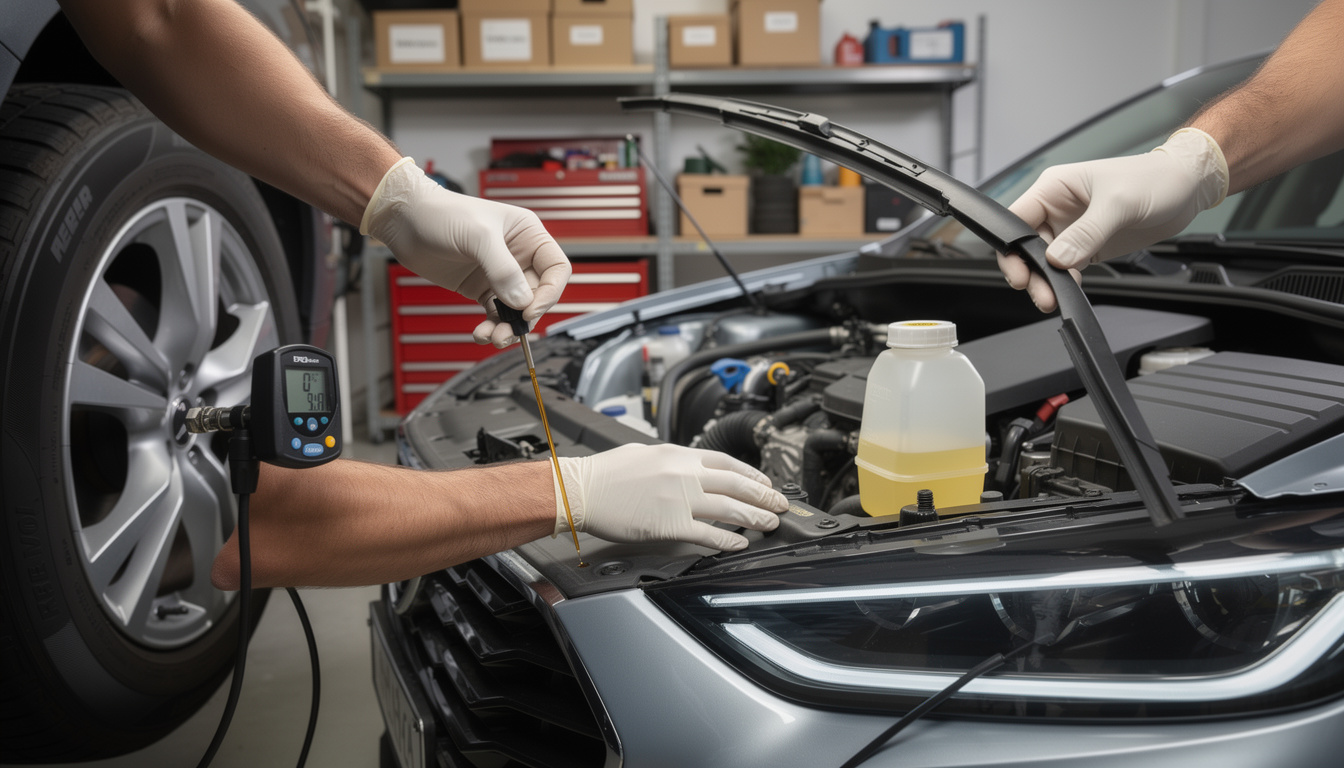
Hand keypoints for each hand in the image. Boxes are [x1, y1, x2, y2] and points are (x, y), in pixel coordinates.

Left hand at [361, 158, 571, 346]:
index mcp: (528, 235)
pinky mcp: (481, 288)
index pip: (556, 269)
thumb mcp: (477, 236)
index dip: (550, 292)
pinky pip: (496, 314)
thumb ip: (502, 269)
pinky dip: (492, 326)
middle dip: (525, 316)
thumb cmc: (442, 213)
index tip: (530, 309)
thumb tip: (521, 301)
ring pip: (517, 309)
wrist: (406, 221)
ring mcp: (499, 274)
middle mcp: (518, 256)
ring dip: (509, 327)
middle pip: (538, 294)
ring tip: (494, 337)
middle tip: (510, 329)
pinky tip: (481, 332)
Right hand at [554, 444, 789, 551]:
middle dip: (764, 496)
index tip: (765, 483)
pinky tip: (741, 544)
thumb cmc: (606, 474)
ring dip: (755, 517)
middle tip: (780, 504)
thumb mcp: (644, 452)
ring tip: (770, 523)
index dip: (752, 474)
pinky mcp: (671, 525)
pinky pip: (709, 535)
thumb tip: (689, 467)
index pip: (727, 463)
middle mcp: (685, 474)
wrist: (582, 491)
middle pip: (737, 485)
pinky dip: (729, 541)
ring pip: (731, 509)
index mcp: (679, 454)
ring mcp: (680, 500)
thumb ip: (672, 460)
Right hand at [999, 127, 1227, 311]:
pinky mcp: (1086, 245)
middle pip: (1026, 246)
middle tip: (1039, 292)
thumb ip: (1086, 232)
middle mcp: (1057, 209)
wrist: (1186, 188)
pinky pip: (1066, 268)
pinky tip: (1071, 289)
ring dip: (1045, 281)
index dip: (1012, 246)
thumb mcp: (1118, 203)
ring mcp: (1071, 229)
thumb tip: (1058, 259)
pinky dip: (1065, 282)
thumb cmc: (1154, 179)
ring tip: (1051, 298)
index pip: (1016, 218)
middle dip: (1028, 271)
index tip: (1020, 270)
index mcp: (1054, 188)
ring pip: (1043, 262)